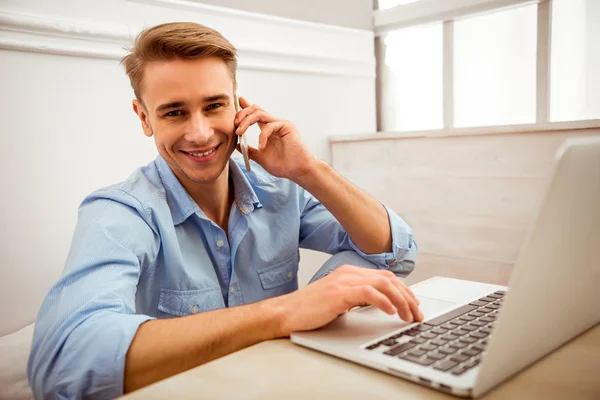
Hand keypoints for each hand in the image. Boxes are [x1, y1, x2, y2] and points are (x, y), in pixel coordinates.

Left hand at [234, 97, 317, 180]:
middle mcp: (274, 123)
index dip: (245, 107)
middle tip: (234, 124)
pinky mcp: (287, 126)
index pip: (255, 114)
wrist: (298, 171)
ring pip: (260, 113)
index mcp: (268, 129)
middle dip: (242, 113)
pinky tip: (261, 146)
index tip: (237, 101)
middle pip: (256, 109)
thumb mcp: (261, 158)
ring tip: (240, 132)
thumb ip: (250, 150)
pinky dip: (262, 136)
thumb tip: (237, 145)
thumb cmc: (283, 165)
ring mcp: (281, 123)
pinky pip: (269, 126)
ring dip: (246, 121)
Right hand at [275, 265, 422, 335]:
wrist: (286, 313)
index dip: (404, 290)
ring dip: (401, 301)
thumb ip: (357, 298)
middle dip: (408, 297)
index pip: (385, 277)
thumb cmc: (309, 310)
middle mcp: (348, 273)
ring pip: (383, 284)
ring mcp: (343, 281)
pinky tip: (391, 312)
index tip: (414, 305)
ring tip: (408, 316)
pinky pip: (369, 293)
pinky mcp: (339, 293)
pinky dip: (384, 302)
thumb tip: (381, 304)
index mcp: (349, 273)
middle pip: (389, 279)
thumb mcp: (339, 301)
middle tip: (417, 314)